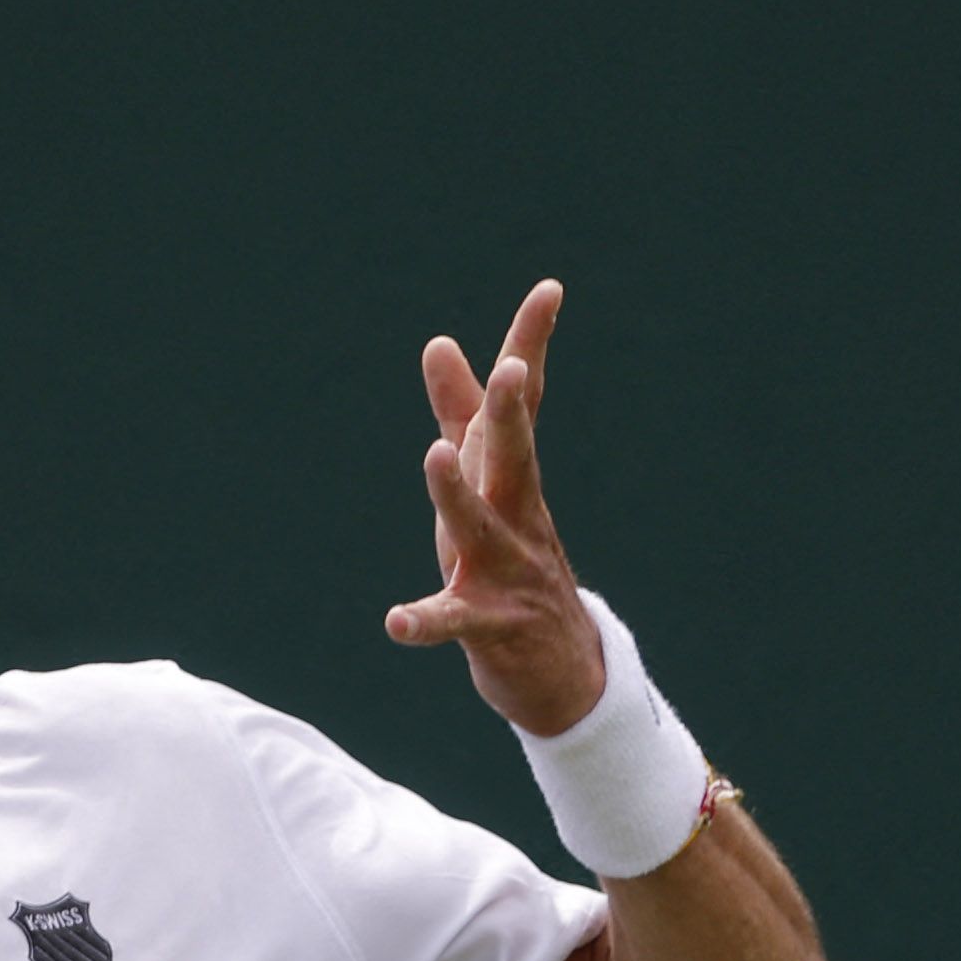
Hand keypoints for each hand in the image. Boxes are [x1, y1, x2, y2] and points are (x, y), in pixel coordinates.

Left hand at [382, 279, 604, 737]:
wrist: (565, 670)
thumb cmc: (511, 561)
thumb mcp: (483, 484)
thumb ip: (460, 416)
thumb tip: (439, 341)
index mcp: (510, 479)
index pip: (521, 406)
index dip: (531, 346)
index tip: (549, 289)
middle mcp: (516, 518)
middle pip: (515, 458)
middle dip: (509, 414)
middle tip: (510, 369)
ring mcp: (505, 573)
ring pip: (480, 529)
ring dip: (457, 495)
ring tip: (434, 456)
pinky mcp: (489, 627)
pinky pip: (454, 623)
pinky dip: (425, 620)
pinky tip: (396, 621)